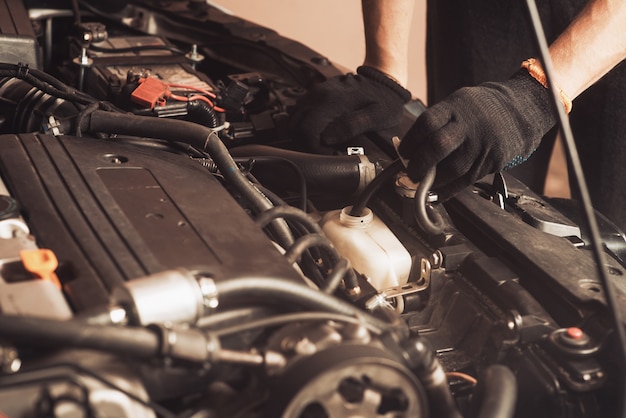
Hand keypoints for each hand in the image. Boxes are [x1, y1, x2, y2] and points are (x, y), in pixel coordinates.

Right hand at [290, 66, 411, 153]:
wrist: (383, 77)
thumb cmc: (384, 98)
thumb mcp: (377, 116)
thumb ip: (352, 126)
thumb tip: (327, 139)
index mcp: (331, 101)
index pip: (308, 131)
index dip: (315, 149)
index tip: (331, 155)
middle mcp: (319, 95)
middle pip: (296, 126)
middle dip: (307, 143)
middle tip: (326, 152)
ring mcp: (315, 93)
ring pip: (294, 119)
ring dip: (304, 135)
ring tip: (323, 144)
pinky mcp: (316, 94)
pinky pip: (300, 112)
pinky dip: (304, 125)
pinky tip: (320, 132)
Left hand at [398, 70, 556, 199]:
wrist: (525, 107)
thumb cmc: (483, 108)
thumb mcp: (460, 103)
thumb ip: (438, 123)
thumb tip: (411, 150)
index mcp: (456, 106)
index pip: (426, 123)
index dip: (410, 141)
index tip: (403, 152)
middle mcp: (470, 124)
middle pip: (438, 146)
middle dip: (420, 164)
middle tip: (411, 173)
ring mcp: (484, 143)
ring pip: (453, 169)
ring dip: (434, 181)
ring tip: (424, 185)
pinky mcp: (495, 159)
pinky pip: (468, 180)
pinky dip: (450, 190)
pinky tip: (439, 192)